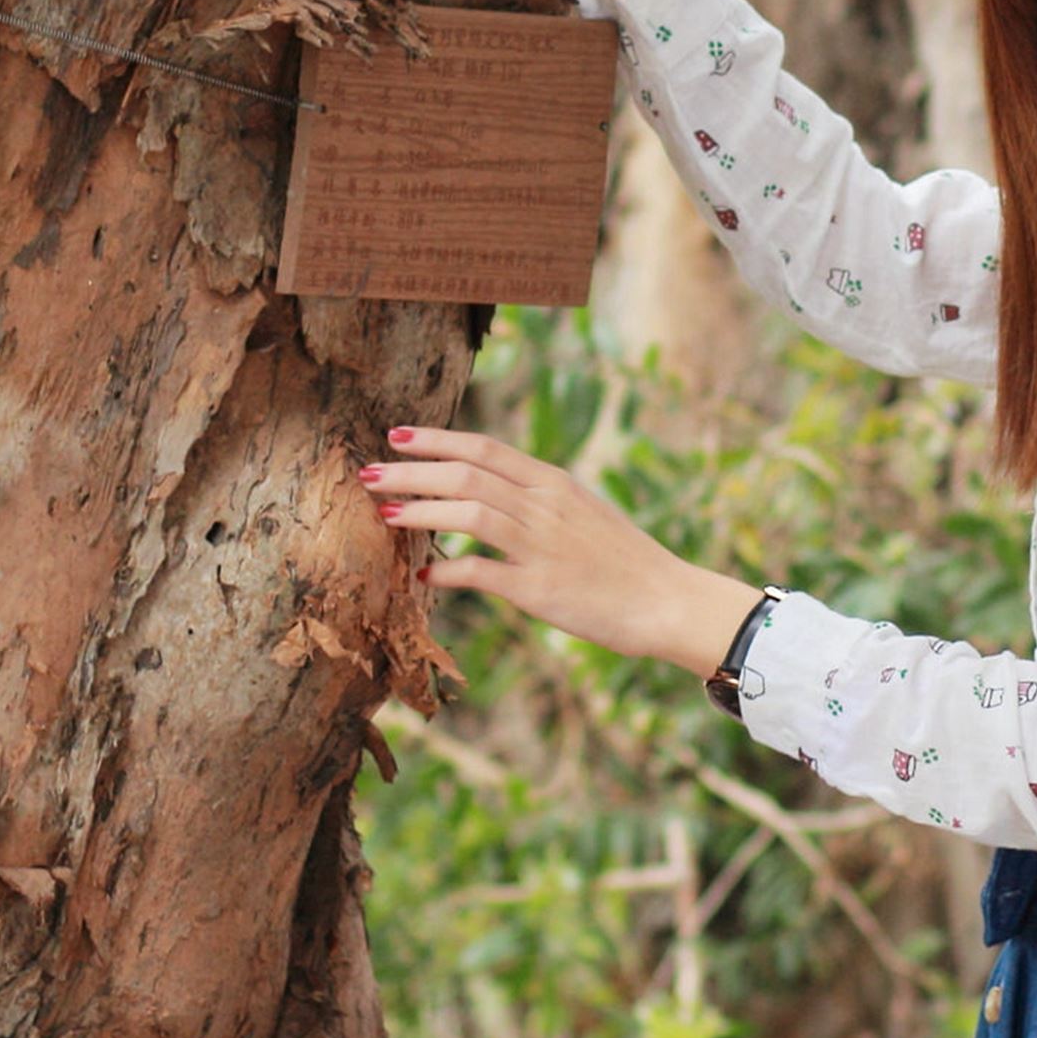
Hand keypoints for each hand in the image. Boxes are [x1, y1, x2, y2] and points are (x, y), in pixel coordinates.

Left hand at [365, 424, 768, 677]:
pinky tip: (424, 575)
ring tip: (384, 515)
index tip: (396, 437)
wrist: (668, 600)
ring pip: (468, 511)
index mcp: (554, 483)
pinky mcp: (539, 588)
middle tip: (368, 474)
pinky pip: (480, 571)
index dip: (436, 440)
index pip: (484, 448)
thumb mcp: (584, 515)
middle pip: (466, 473)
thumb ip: (539, 503)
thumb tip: (492, 498)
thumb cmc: (626, 561)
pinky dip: (446, 570)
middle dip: (411, 472)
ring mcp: (541, 545)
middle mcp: (545, 505)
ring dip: (419, 511)